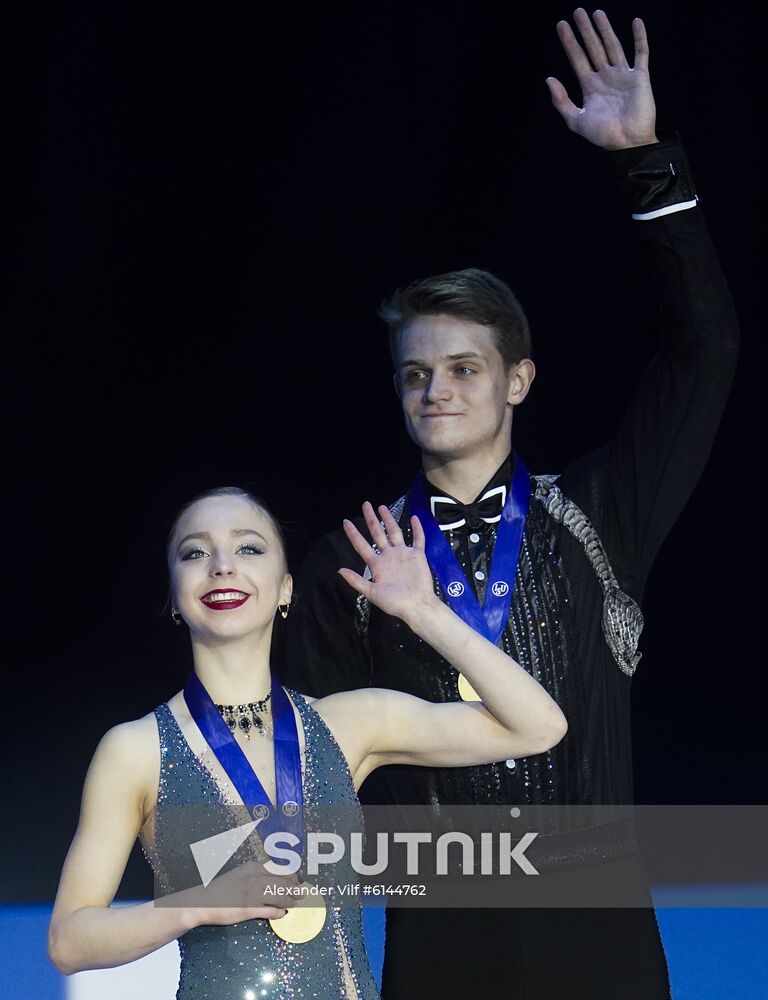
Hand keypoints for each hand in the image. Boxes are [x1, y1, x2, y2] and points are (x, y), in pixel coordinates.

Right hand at [185, 859, 297, 927]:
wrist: (202, 902)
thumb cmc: (221, 888)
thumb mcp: (240, 873)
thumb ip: (256, 874)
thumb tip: (274, 880)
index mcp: (253, 866)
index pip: (280, 869)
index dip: (292, 876)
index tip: (298, 881)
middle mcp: (254, 877)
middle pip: (283, 882)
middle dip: (295, 889)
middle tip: (301, 894)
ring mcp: (252, 894)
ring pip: (280, 896)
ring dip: (290, 901)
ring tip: (294, 904)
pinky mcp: (248, 909)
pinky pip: (271, 911)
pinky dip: (279, 913)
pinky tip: (282, 914)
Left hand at [338, 502, 437, 623]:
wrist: (417, 605)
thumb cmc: (394, 602)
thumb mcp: (372, 593)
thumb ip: (356, 580)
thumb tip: (339, 570)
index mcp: (376, 564)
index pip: (361, 545)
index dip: (353, 533)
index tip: (345, 522)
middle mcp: (388, 556)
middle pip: (378, 533)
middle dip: (371, 519)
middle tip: (365, 505)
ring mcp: (403, 554)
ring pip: (395, 532)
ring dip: (389, 519)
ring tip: (382, 507)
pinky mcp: (417, 555)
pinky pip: (417, 539)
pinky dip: (416, 528)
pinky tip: (413, 517)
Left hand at [546, 9, 656, 149]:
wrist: (627, 143)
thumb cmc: (602, 135)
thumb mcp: (575, 120)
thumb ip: (561, 101)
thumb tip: (549, 79)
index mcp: (590, 86)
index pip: (577, 58)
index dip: (569, 42)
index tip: (561, 25)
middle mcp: (606, 77)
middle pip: (593, 48)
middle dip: (585, 30)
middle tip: (577, 12)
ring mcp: (623, 76)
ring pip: (613, 46)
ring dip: (605, 29)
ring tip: (596, 12)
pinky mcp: (640, 77)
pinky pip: (641, 53)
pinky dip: (640, 38)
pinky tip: (636, 22)